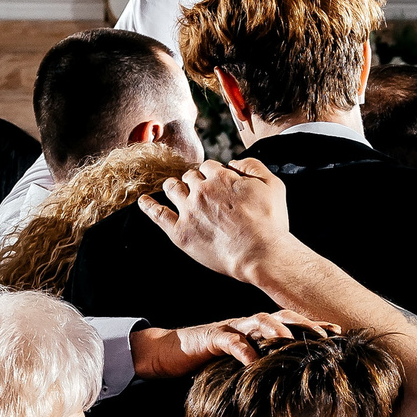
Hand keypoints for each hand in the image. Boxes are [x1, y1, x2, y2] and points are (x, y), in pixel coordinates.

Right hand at [130, 310, 329, 378]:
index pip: (290, 323)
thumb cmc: (207, 359)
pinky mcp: (211, 338)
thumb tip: (289, 383)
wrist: (168, 352)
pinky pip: (230, 341)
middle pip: (281, 318)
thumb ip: (261, 366)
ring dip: (276, 330)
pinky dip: (243, 349)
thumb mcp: (240, 364)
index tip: (338, 333)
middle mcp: (247, 324)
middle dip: (305, 325)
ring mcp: (230, 328)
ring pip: (258, 322)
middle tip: (326, 336)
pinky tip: (252, 360)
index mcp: (257, 330)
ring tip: (291, 341)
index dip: (313, 326)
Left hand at [141, 158, 292, 280]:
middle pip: (189, 176)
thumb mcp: (272, 185)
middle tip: (199, 190)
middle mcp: (201, 191)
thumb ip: (253, 166)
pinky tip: (144, 202)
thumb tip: (234, 162)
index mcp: (221, 177)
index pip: (208, 167)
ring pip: (172, 189)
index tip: (215, 182)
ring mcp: (188, 211)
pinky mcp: (180, 232)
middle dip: (193, 180)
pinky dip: (149, 206)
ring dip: (173, 186)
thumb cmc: (269, 223)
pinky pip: (158, 215)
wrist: (259, 254)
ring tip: (172, 189)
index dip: (212, 174)